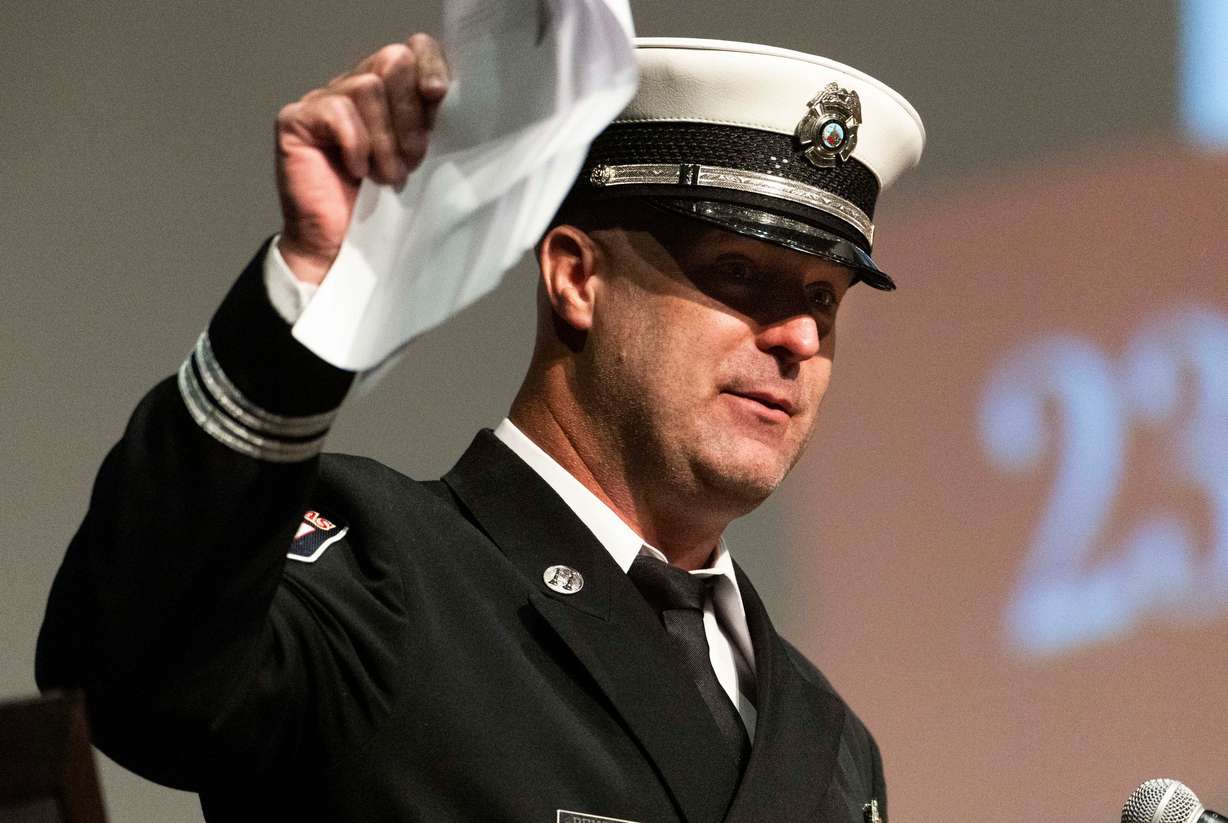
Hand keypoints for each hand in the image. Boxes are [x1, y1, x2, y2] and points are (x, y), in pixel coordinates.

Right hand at [274, 33, 449, 284]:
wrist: (342, 250)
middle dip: (410, 113)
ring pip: (367, 87)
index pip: (415, 49)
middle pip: (392, 62)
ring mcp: (324, 100)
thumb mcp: (422, 160)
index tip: (438, 96)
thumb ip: (431, 122)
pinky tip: (356, 172)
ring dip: (385, 138)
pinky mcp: (296, 119)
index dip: (430, 65)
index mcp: (393, 93)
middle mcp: (357, 88)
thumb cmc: (385, 209)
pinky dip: (354, 143)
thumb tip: (446, 93)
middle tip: (414, 158)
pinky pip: (336, 111)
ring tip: (389, 176)